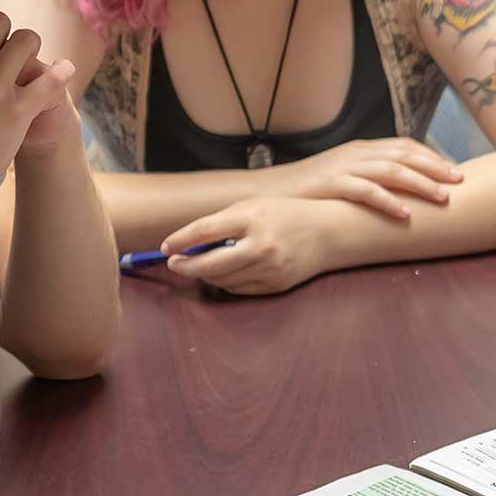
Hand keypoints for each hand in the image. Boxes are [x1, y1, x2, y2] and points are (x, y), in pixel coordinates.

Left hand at [161, 196, 346, 296]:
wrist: (330, 233)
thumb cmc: (287, 214)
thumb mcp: (255, 206)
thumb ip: (225, 222)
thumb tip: (190, 243)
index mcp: (253, 218)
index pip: (205, 231)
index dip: (180, 240)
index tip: (165, 247)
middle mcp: (261, 245)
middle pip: (209, 264)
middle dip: (185, 266)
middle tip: (175, 263)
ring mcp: (269, 269)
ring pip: (221, 280)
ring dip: (206, 274)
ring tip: (201, 264)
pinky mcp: (275, 286)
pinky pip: (239, 289)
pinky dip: (226, 282)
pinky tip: (226, 272)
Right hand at [281, 137, 461, 221]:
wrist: (268, 192)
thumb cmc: (309, 189)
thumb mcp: (343, 176)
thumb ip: (369, 177)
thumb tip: (402, 190)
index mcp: (361, 149)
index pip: (404, 146)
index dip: (431, 156)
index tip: (454, 170)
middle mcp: (357, 153)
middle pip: (405, 155)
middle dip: (435, 168)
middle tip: (460, 181)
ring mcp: (344, 167)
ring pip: (392, 171)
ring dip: (421, 184)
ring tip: (443, 198)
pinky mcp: (332, 184)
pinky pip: (367, 191)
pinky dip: (389, 202)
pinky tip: (406, 213)